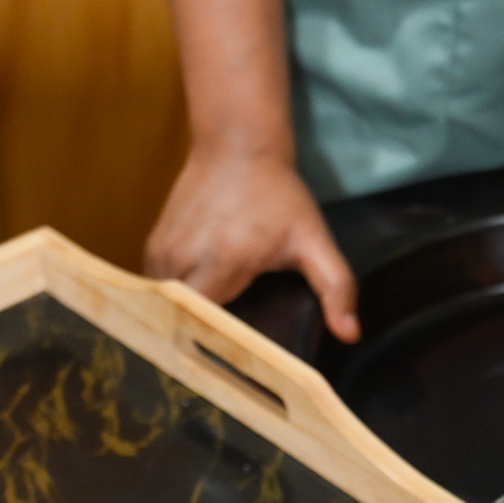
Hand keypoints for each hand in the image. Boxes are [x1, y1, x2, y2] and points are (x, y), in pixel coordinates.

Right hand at [143, 145, 361, 341]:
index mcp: (225, 259)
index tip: (239, 358)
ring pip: (168, 308)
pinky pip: (157, 290)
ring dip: (188, 317)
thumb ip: (337, 287)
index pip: (209, 324)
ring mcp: (164, 250)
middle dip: (205, 336)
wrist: (236, 144)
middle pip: (187, 321)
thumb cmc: (277, 194)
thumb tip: (351, 334)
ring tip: (211, 326)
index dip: (223, 346)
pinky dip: (174, 300)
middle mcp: (186, 256)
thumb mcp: (314, 239)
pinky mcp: (152, 245)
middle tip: (229, 348)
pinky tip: (196, 300)